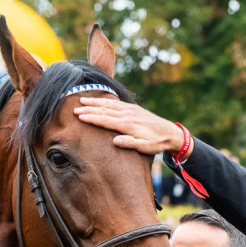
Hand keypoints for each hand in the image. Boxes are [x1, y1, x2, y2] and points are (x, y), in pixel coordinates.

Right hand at [73, 97, 192, 157]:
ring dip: (95, 102)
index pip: (105, 120)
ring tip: (82, 99)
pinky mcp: (133, 108)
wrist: (170, 133)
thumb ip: (130, 143)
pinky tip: (100, 100)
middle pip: (104, 110)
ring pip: (109, 104)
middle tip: (75, 107)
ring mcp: (130, 110)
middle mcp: (127, 115)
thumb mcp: (145, 147)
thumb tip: (115, 141)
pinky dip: (106, 100)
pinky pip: (116, 103)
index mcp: (128, 125)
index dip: (91, 118)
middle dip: (89, 108)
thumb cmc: (156, 143)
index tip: (79, 116)